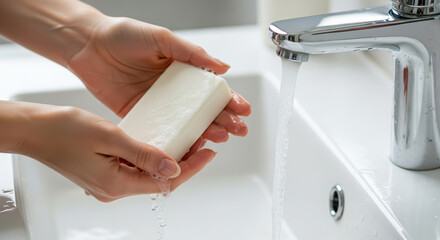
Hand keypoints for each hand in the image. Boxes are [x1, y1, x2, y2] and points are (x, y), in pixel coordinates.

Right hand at [12, 102, 216, 201]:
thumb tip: (174, 168)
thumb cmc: (65, 130)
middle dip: (183, 162)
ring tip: (187, 138)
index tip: (209, 152)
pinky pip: (135, 168)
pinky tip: (161, 141)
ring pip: (148, 173)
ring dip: (168, 158)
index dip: (191, 167)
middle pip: (159, 180)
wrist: (34, 130)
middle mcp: (114, 189)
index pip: (165, 182)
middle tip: (202, 141)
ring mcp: (108, 183)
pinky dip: (151, 156)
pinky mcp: (104, 173)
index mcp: (116, 184)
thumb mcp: (110, 138)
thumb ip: (144, 154)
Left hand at [67, 17, 250, 147]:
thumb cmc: (123, 35)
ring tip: (221, 138)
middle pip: (204, 109)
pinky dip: (175, 139)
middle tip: (239, 129)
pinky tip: (189, 145)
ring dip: (206, 131)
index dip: (229, 99)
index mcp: (182, 70)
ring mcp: (159, 105)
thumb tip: (222, 67)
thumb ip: (190, 53)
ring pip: (187, 122)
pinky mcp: (141, 115)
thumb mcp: (161, 38)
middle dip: (225, 119)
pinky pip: (161, 130)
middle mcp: (173, 90)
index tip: (243, 108)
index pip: (211, 88)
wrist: (87, 45)